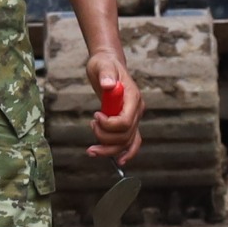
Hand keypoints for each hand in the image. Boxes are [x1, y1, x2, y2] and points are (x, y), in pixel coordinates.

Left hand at [85, 49, 141, 163]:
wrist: (108, 65)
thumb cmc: (104, 65)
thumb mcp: (102, 65)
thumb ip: (106, 75)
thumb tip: (108, 85)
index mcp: (133, 98)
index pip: (125, 121)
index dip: (109, 125)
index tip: (96, 116)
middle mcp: (136, 110)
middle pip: (125, 136)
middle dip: (105, 137)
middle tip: (91, 125)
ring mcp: (133, 118)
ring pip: (126, 143)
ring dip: (108, 150)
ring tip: (91, 149)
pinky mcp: (127, 123)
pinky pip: (131, 142)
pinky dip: (126, 153)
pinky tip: (119, 161)